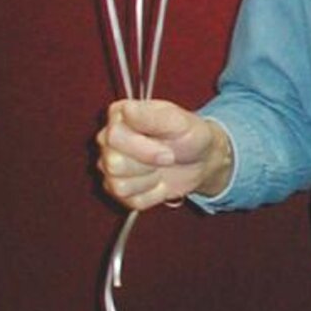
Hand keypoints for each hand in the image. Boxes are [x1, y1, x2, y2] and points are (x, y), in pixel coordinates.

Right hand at [97, 99, 232, 211]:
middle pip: (113, 163)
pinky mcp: (119, 189)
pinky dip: (153, 194)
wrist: (201, 159)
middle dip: (148, 164)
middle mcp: (109, 140)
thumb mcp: (179, 121)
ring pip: (119, 186)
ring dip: (150, 180)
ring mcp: (111, 166)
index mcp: (120, 116)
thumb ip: (152, 116)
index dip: (142, 147)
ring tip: (161, 166)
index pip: (113, 136)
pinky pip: (130, 202)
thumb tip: (127, 109)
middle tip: (168, 157)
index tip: (168, 148)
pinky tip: (160, 181)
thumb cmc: (190, 134)